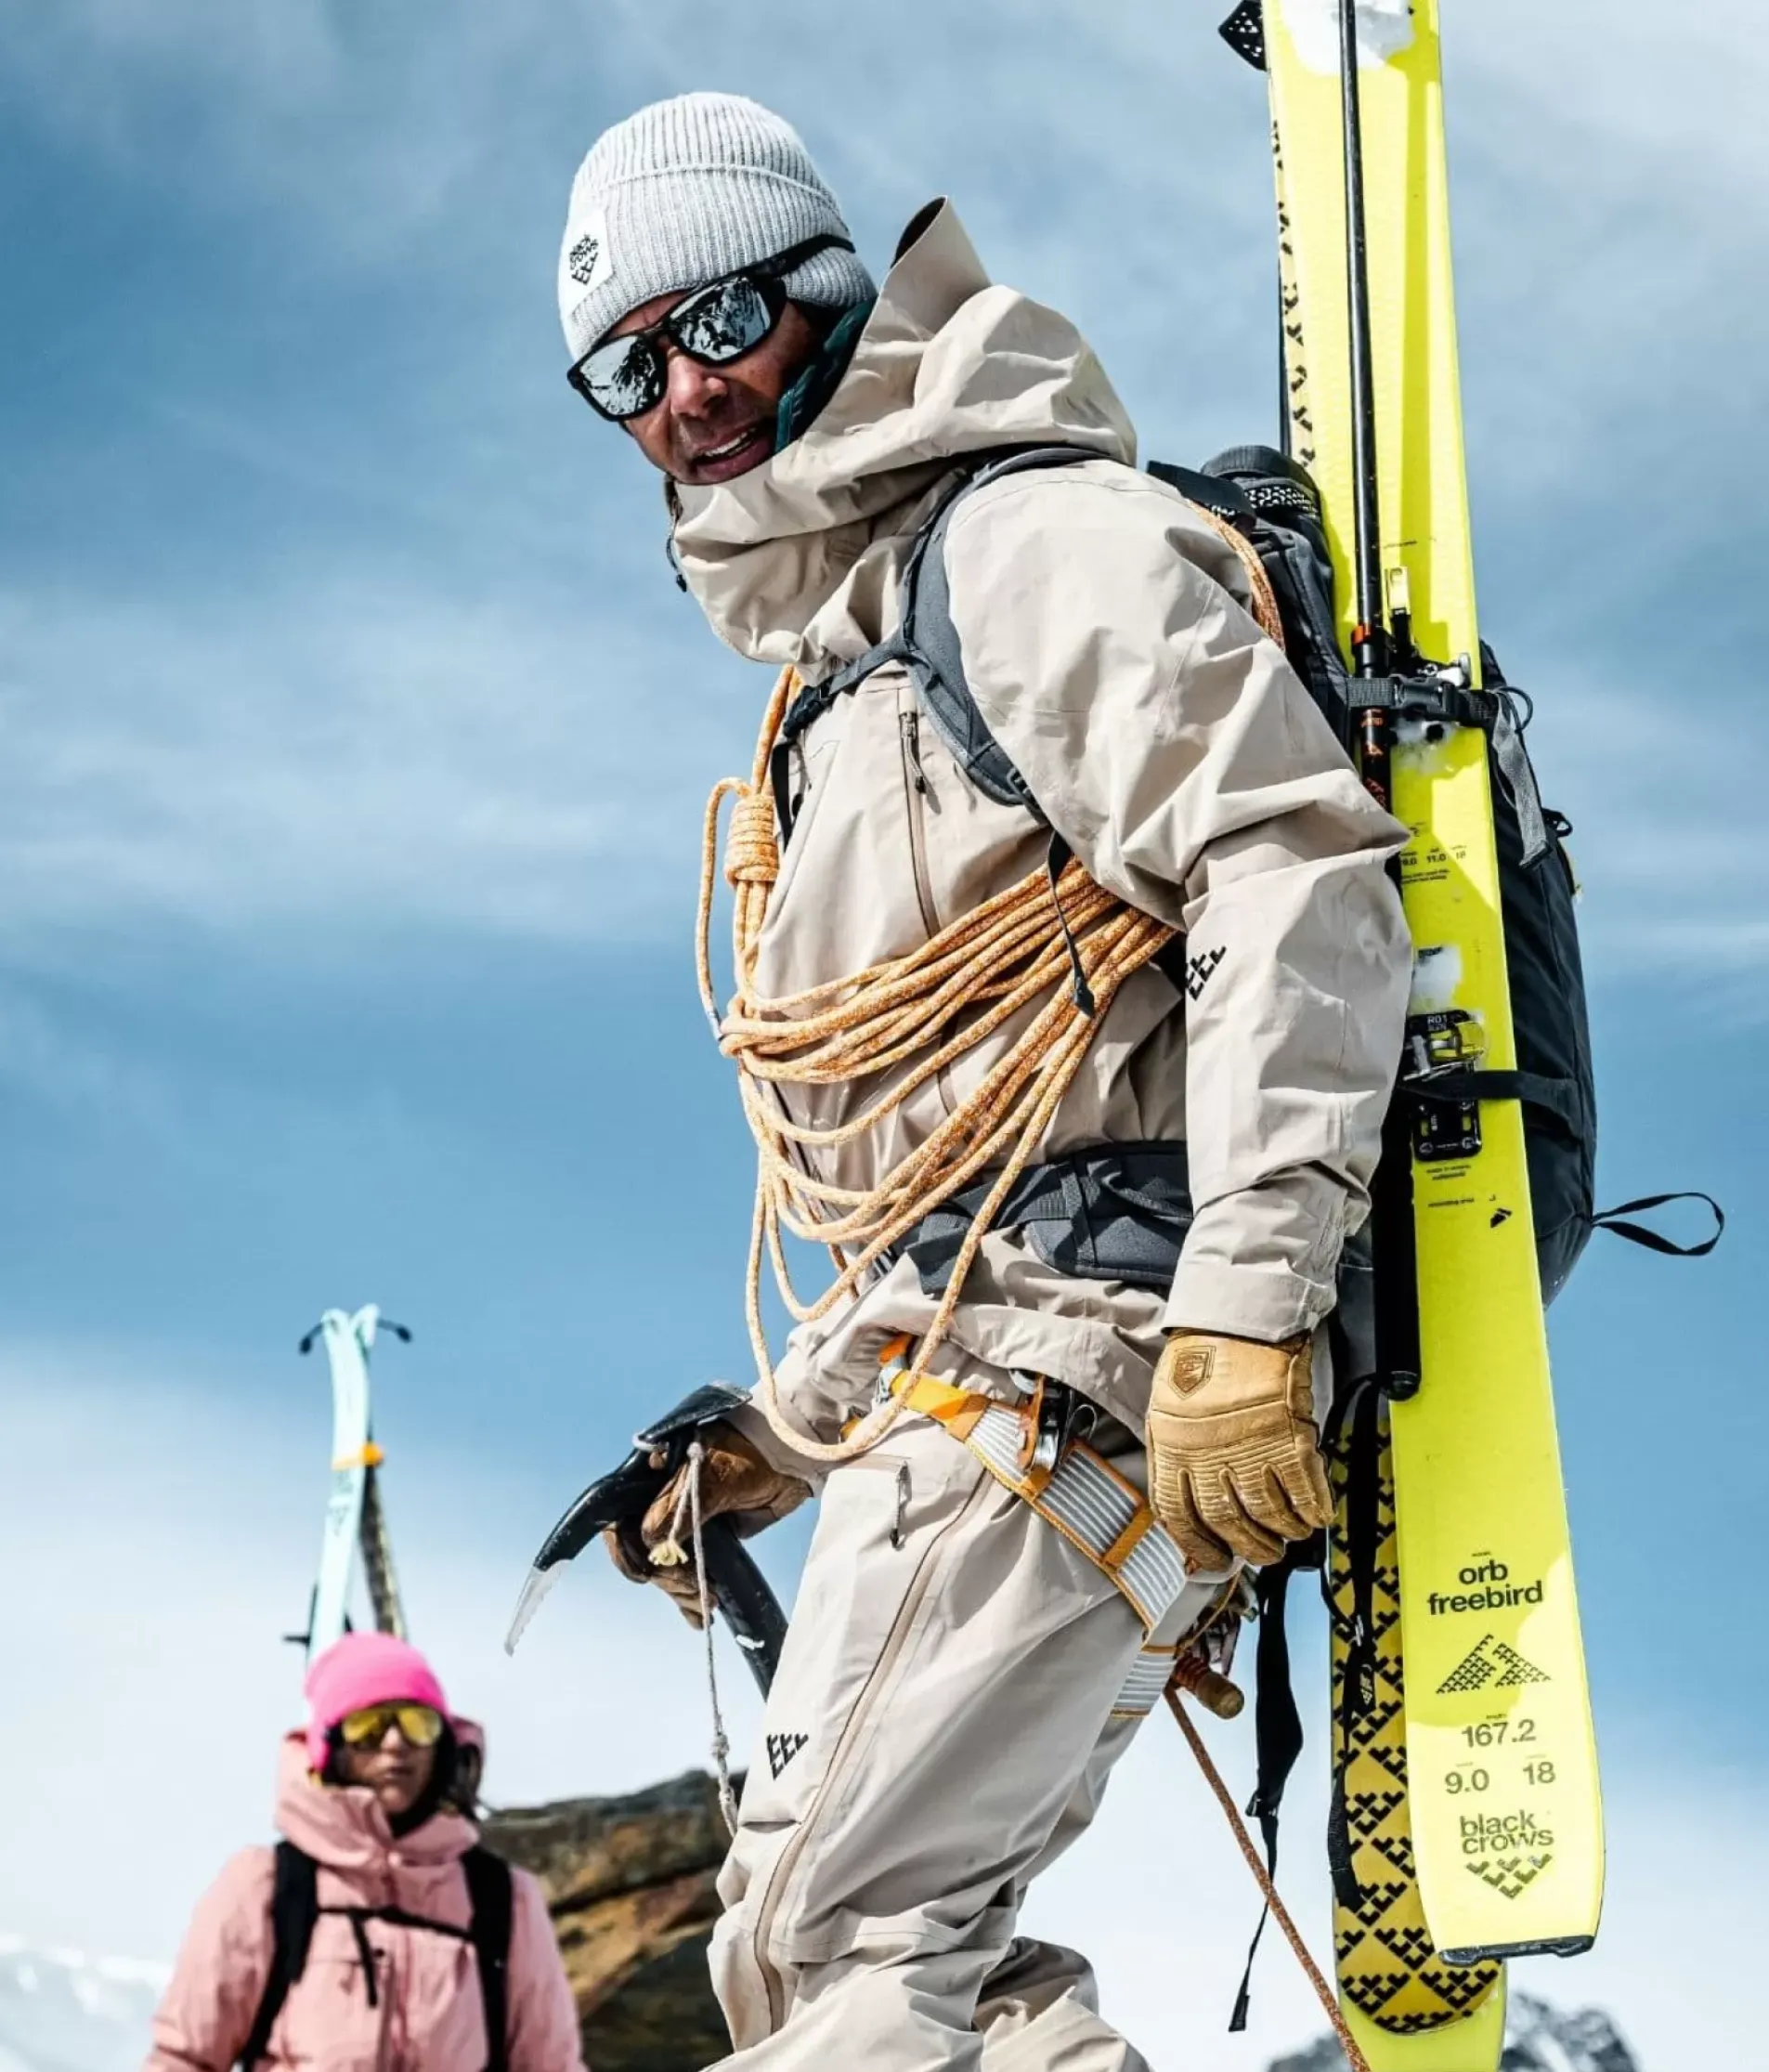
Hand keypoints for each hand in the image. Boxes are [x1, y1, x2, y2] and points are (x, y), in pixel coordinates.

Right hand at [604, 1421, 809, 1626]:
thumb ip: (679, 1507)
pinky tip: (699, 1615)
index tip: (648, 1572)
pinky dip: (691, 1596)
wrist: (794, 1455)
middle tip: (694, 1590)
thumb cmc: (753, 1455)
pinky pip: (689, 1571)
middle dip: (664, 1577)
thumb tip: (652, 1545)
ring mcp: (685, 1522)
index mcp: (654, 1476)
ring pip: (666, 1566)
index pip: (623, 1518)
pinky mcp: (708, 1540)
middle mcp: (662, 1500)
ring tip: (706, 1604)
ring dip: (680, 1591)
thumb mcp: (714, 1476)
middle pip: (643, 1550)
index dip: (627, 1550)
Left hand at [1147, 1331, 1330, 1570]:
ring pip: (1266, 1514)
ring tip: (1289, 1535)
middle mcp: (1206, 1453)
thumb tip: (1191, 1506)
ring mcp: (1248, 1447)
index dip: (1197, 1546)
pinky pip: (1302, 1491)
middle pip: (1226, 1523)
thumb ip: (1178, 1456)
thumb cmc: (1201, 1358)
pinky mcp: (1287, 1437)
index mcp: (1171, 1446)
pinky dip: (1312, 1510)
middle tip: (1262, 1552)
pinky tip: (1316, 1515)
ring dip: (1282, 1533)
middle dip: (1248, 1547)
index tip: (1213, 1561)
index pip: (1178, 1515)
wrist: (1240, 1318)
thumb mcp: (1168, 1408)